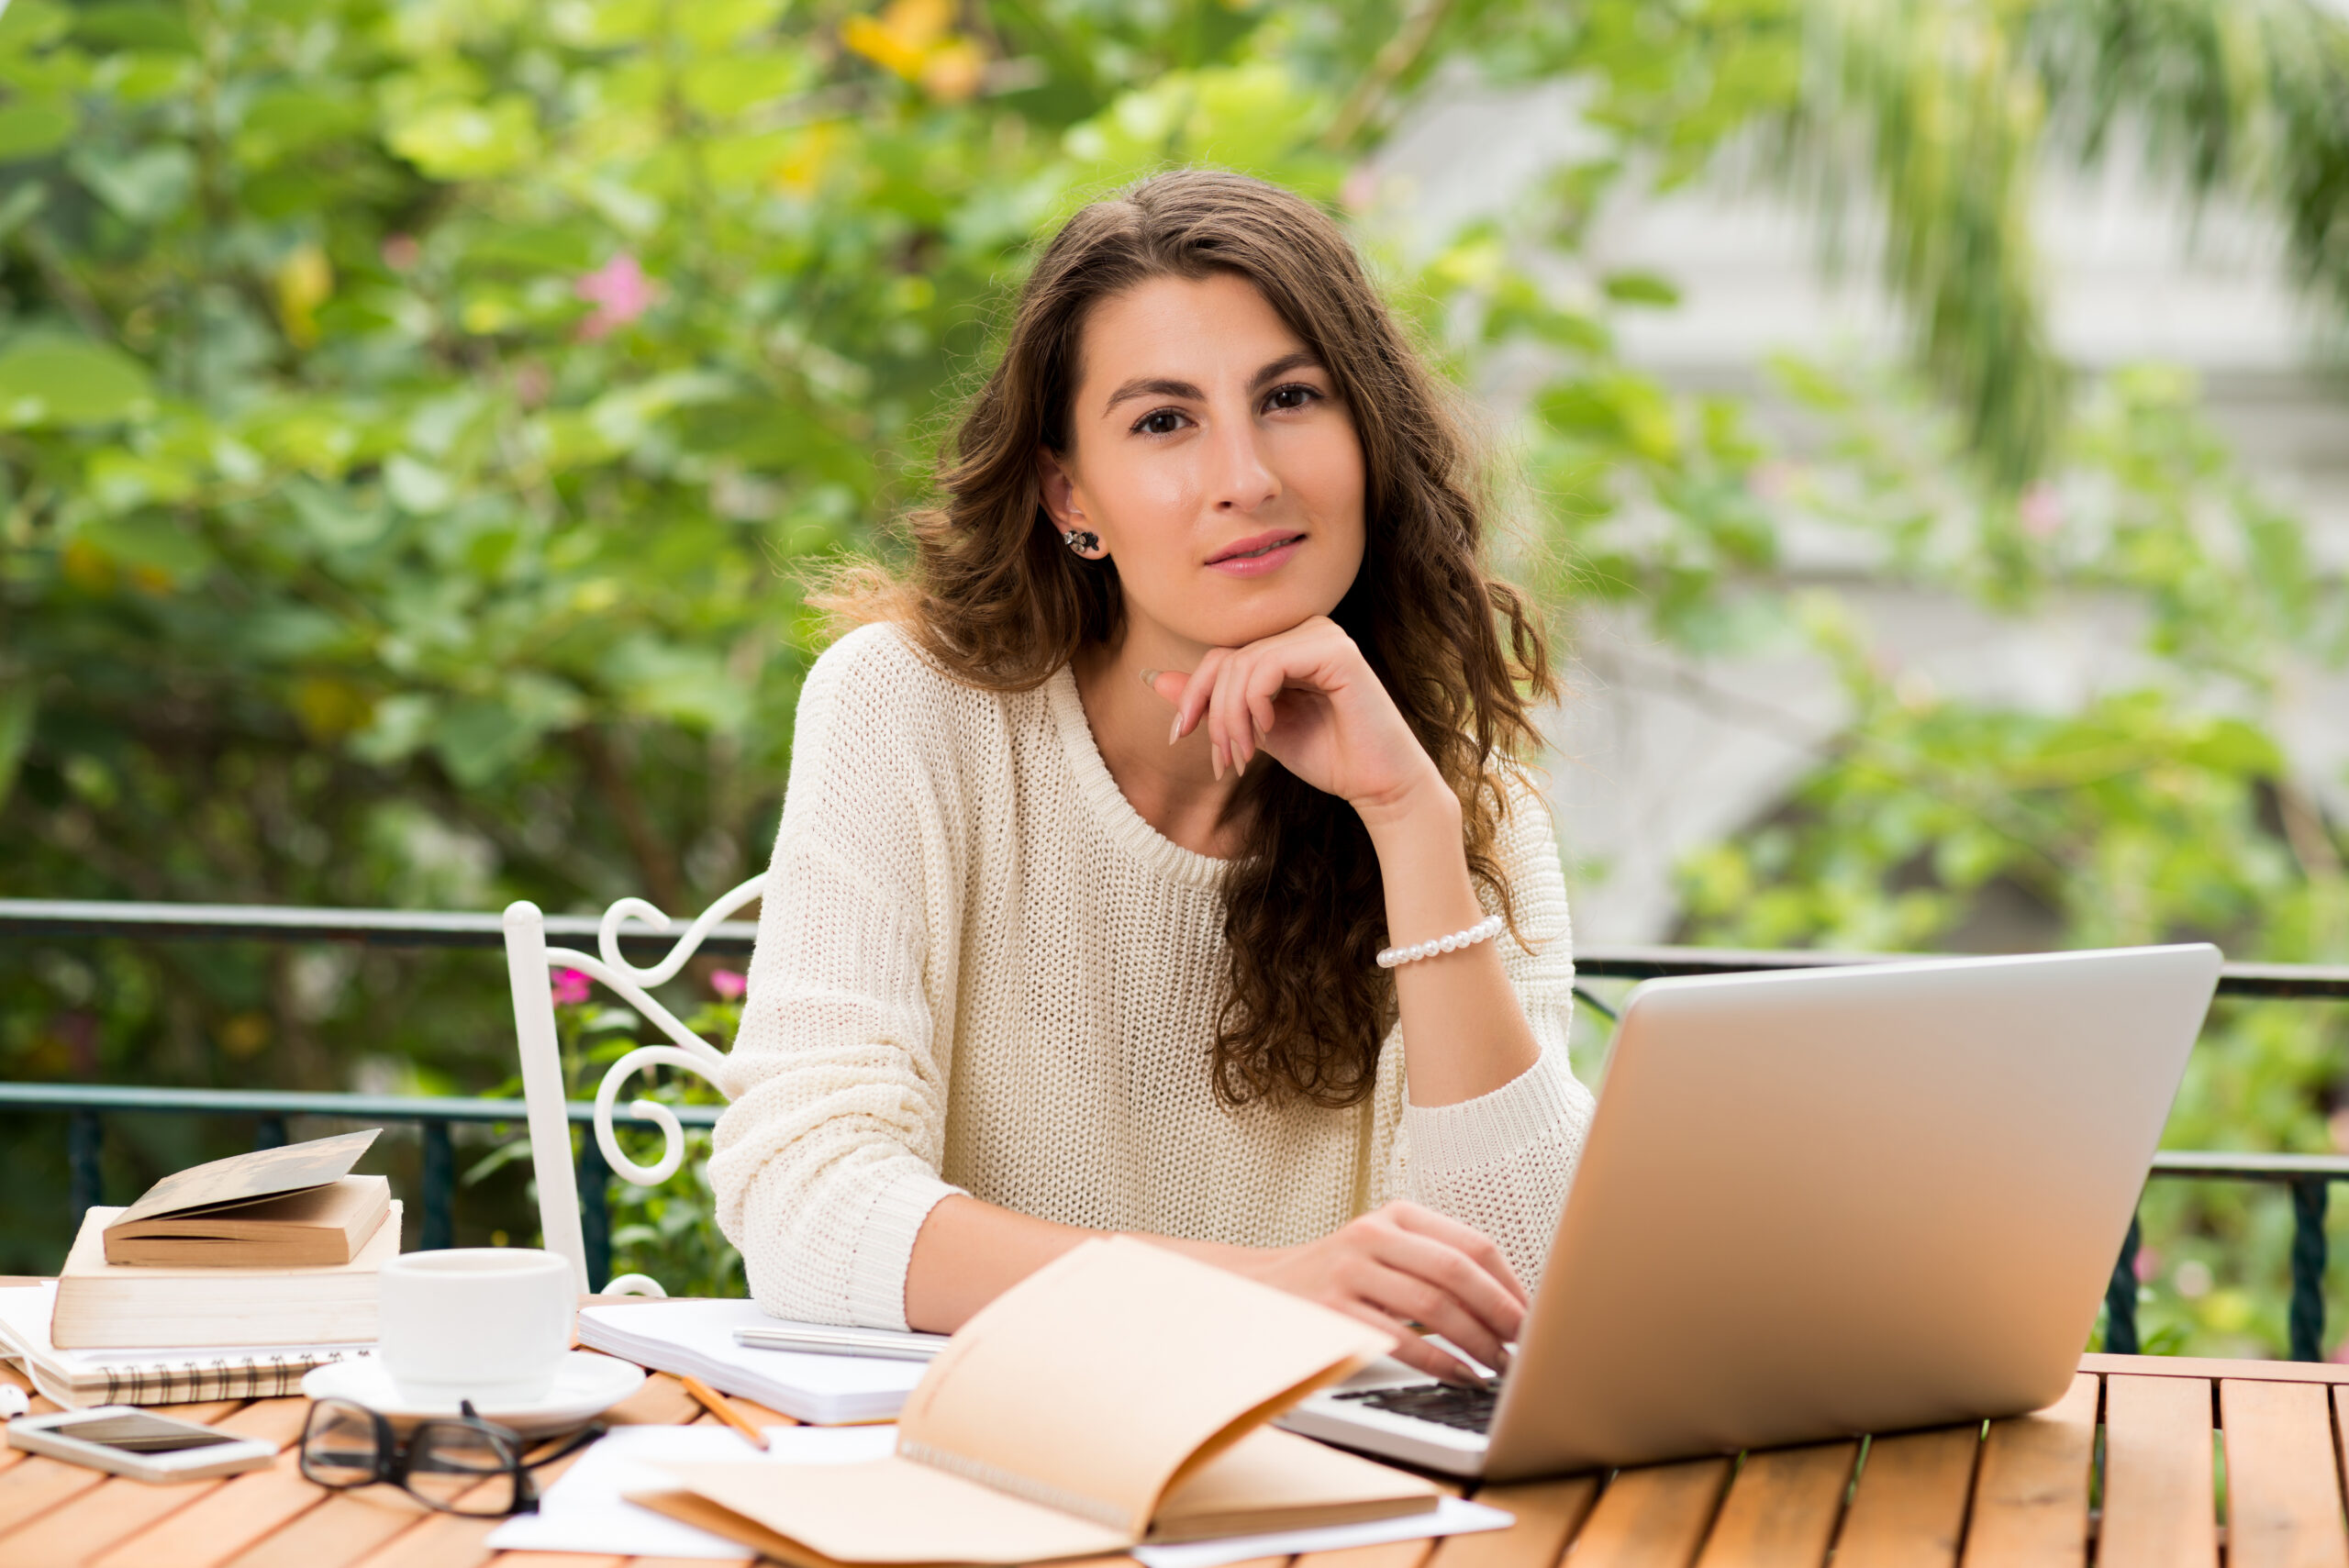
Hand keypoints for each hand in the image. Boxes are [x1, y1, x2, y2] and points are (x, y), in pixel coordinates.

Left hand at [1150, 618, 1443, 824]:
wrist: (1379, 786)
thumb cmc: (1328, 757)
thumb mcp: (1256, 730)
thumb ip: (1214, 704)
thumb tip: (1154, 678)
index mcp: (1289, 644)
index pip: (1221, 657)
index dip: (1193, 695)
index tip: (1180, 735)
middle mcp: (1306, 630)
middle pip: (1226, 660)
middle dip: (1213, 716)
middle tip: (1224, 761)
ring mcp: (1322, 635)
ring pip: (1241, 666)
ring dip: (1231, 719)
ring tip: (1242, 757)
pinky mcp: (1335, 651)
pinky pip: (1267, 667)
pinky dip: (1253, 705)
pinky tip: (1266, 733)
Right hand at [1234, 1202, 1528, 1382]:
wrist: (1262, 1290)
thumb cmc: (1341, 1275)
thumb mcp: (1386, 1249)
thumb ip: (1437, 1263)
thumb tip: (1511, 1304)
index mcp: (1396, 1215)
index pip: (1471, 1244)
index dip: (1510, 1284)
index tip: (1534, 1315)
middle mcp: (1372, 1236)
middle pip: (1457, 1273)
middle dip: (1500, 1313)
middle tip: (1525, 1344)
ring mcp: (1349, 1272)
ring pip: (1433, 1308)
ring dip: (1476, 1343)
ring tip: (1498, 1365)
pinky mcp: (1333, 1312)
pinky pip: (1400, 1341)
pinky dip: (1439, 1363)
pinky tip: (1460, 1375)